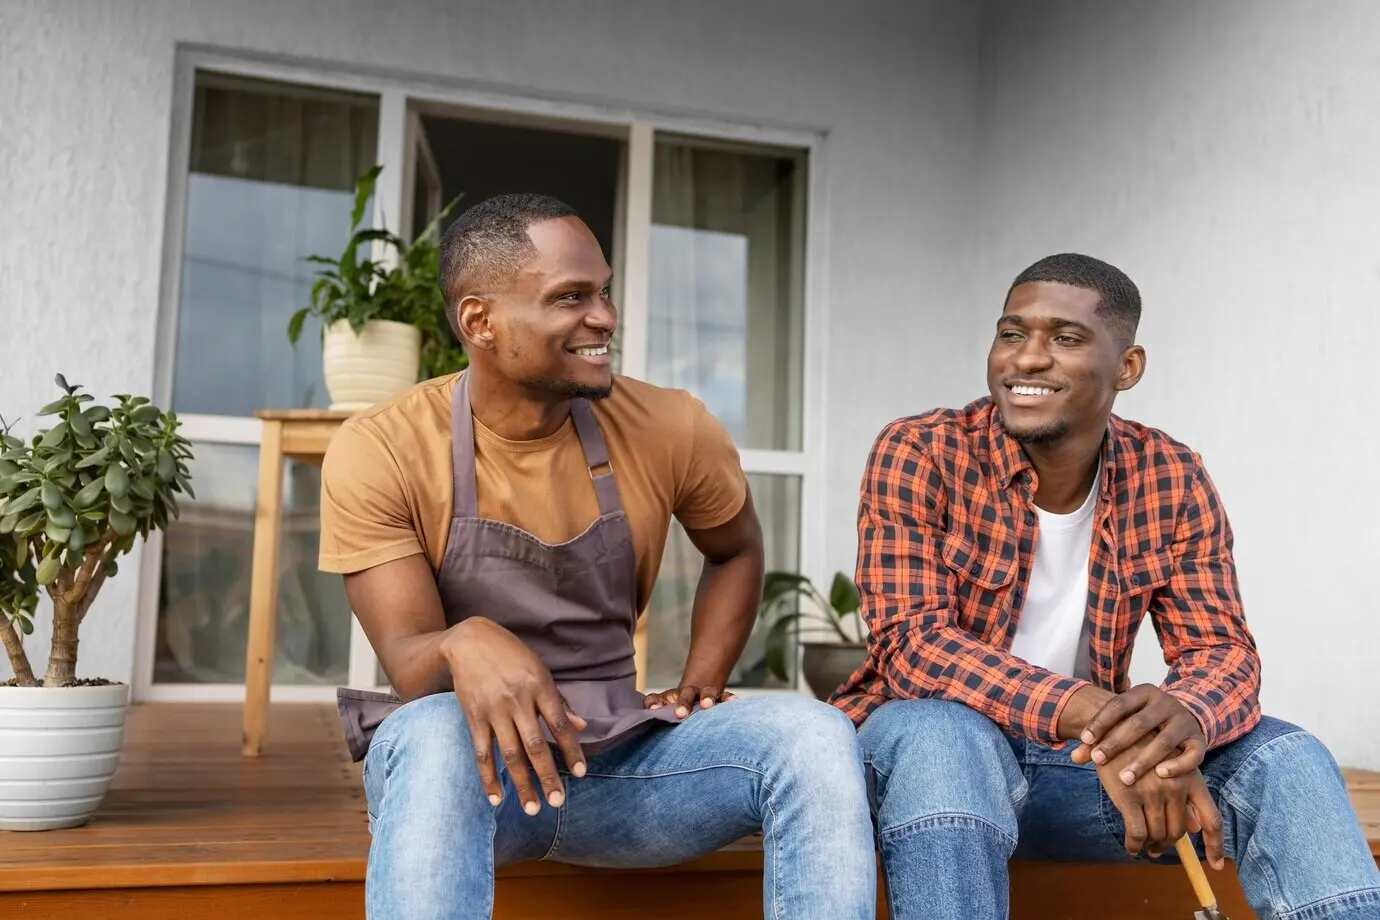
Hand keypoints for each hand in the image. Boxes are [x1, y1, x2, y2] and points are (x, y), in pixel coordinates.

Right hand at [441, 618, 587, 816]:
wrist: (469, 641)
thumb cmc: (511, 655)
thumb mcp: (540, 670)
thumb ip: (559, 701)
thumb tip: (582, 726)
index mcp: (539, 686)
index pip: (560, 724)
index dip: (571, 750)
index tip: (580, 774)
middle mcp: (517, 701)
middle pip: (535, 745)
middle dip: (548, 776)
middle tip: (557, 802)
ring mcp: (494, 711)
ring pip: (510, 754)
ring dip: (522, 784)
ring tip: (532, 808)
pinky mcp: (474, 718)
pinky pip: (482, 752)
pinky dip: (488, 777)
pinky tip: (496, 797)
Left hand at [643, 684, 734, 717]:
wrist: (696, 691)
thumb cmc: (676, 712)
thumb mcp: (664, 716)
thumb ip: (655, 724)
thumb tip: (637, 743)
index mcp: (668, 699)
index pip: (657, 698)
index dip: (654, 703)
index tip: (652, 710)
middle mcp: (685, 694)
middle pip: (684, 694)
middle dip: (682, 703)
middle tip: (680, 714)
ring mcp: (702, 694)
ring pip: (705, 692)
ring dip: (706, 697)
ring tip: (708, 705)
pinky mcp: (717, 696)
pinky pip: (723, 696)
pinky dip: (727, 698)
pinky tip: (733, 701)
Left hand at [1071, 684, 1205, 784]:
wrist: (1184, 717)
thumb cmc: (1144, 722)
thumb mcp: (1124, 721)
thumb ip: (1100, 738)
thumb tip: (1073, 758)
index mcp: (1144, 693)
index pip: (1118, 705)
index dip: (1100, 722)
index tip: (1084, 740)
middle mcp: (1166, 703)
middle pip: (1138, 723)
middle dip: (1116, 743)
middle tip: (1098, 759)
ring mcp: (1184, 721)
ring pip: (1164, 741)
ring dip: (1143, 760)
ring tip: (1124, 778)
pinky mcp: (1200, 740)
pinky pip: (1192, 755)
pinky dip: (1177, 765)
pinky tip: (1161, 775)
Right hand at [1097, 734, 1225, 867]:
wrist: (1110, 727)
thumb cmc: (1140, 748)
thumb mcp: (1168, 766)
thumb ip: (1184, 797)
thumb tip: (1194, 829)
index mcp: (1191, 778)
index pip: (1212, 819)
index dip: (1215, 845)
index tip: (1217, 866)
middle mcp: (1176, 785)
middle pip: (1179, 832)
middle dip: (1167, 843)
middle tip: (1157, 847)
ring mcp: (1153, 791)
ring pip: (1157, 834)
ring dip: (1150, 844)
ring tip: (1143, 845)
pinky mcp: (1129, 796)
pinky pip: (1138, 833)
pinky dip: (1134, 845)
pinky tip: (1131, 846)